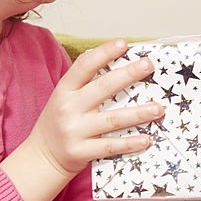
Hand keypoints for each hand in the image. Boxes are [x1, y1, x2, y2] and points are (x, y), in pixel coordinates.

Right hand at [25, 40, 165, 175]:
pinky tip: (146, 139)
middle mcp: (69, 108)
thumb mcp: (64, 98)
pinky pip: (110, 146)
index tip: (123, 44)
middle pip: (103, 88)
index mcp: (65, 90)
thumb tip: (116, 64)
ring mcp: (75, 130)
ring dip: (138, 113)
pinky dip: (129, 143)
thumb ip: (85, 84)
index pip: (84, 66)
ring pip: (112, 119)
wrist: (41, 157)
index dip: (103, 53)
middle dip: (128, 74)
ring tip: (158, 108)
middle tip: (148, 65)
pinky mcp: (81, 151)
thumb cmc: (59, 122)